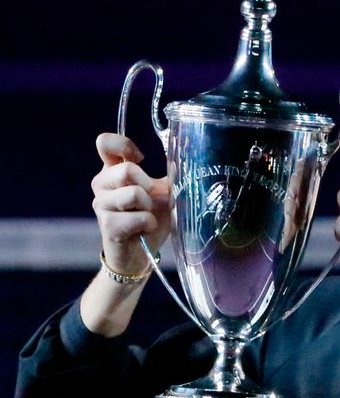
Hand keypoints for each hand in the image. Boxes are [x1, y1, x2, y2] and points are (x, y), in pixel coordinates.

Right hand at [91, 132, 170, 276]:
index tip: (140, 159)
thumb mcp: (164, 193)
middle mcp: (102, 184)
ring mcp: (101, 205)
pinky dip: (149, 224)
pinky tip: (144, 230)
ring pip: (134, 194)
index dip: (125, 146)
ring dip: (150, 207)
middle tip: (151, 199)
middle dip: (149, 185)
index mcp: (113, 170)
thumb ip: (168, 175)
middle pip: (126, 170)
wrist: (141, 254)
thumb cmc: (151, 219)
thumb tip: (180, 160)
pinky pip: (138, 217)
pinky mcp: (108, 226)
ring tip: (147, 216)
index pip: (105, 143)